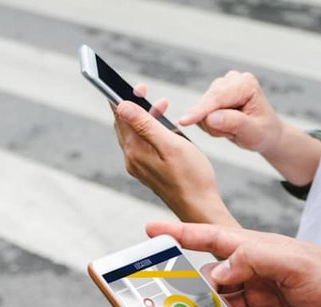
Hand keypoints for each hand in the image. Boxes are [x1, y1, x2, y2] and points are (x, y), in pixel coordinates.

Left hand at [112, 91, 237, 226]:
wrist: (199, 206)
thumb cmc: (191, 177)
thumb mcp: (170, 145)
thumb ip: (145, 124)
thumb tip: (122, 106)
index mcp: (134, 152)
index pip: (120, 118)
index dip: (123, 97)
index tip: (135, 85)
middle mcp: (132, 160)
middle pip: (125, 125)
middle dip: (134, 105)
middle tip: (146, 90)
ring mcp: (140, 166)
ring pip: (135, 134)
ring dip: (145, 116)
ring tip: (162, 105)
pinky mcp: (149, 170)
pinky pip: (143, 144)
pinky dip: (151, 130)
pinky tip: (165, 127)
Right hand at [147, 223, 320, 306]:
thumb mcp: (298, 264)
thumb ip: (255, 259)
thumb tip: (215, 272)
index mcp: (262, 252)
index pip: (215, 239)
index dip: (183, 233)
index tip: (152, 230)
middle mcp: (258, 276)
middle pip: (212, 278)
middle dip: (190, 286)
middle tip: (167, 298)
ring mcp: (263, 304)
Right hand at [178, 72, 320, 185]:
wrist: (266, 134)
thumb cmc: (263, 132)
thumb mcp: (253, 132)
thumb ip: (233, 123)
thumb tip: (211, 117)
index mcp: (245, 84)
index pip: (217, 97)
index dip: (200, 110)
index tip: (184, 122)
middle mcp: (232, 80)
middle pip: (207, 102)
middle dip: (214, 124)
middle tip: (232, 134)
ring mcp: (221, 86)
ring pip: (201, 110)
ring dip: (213, 126)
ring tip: (231, 130)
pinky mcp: (213, 95)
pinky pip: (200, 114)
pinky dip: (209, 125)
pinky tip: (224, 127)